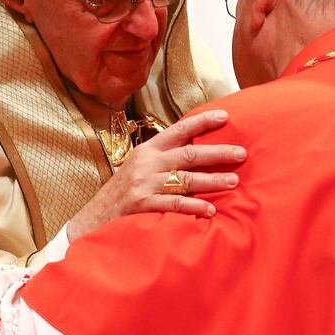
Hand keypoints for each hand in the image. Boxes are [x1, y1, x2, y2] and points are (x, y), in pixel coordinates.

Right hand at [67, 109, 246, 241]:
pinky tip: (210, 210)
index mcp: (148, 149)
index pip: (179, 130)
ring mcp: (145, 184)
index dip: (203, 122)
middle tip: (241, 153)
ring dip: (212, 180)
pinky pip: (174, 204)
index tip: (225, 117)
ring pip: (185, 179)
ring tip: (233, 181)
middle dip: (217, 153)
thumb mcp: (139, 167)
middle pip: (188, 154)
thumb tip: (197, 150)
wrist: (93, 217)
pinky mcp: (143, 205)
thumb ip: (163, 158)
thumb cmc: (123, 191)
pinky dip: (194, 206)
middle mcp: (147, 163)